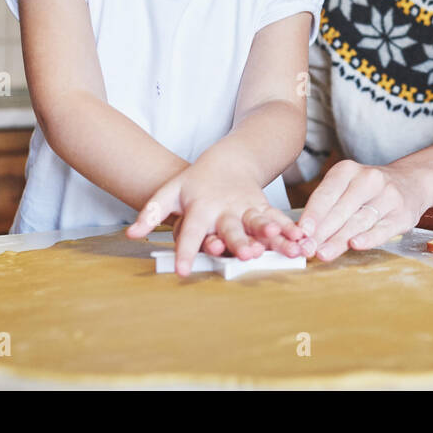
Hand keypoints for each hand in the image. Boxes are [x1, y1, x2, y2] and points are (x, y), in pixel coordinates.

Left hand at [126, 156, 313, 275]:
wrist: (229, 159)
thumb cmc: (196, 182)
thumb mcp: (170, 192)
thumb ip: (151, 212)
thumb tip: (130, 233)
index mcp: (201, 206)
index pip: (191, 231)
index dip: (186, 251)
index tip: (182, 273)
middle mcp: (226, 209)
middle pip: (232, 228)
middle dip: (240, 243)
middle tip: (247, 256)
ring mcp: (247, 208)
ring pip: (261, 223)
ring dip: (274, 236)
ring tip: (287, 248)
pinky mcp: (264, 208)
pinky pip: (279, 220)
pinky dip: (291, 231)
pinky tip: (302, 243)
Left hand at [298, 160, 431, 261]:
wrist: (412, 181)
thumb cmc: (369, 190)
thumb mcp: (346, 186)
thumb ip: (327, 208)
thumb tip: (303, 235)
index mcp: (348, 170)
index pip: (326, 194)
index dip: (312, 215)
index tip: (300, 232)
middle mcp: (369, 179)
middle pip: (340, 210)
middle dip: (321, 232)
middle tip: (307, 249)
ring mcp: (388, 195)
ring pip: (359, 220)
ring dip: (339, 239)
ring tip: (323, 253)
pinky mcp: (402, 214)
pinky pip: (383, 228)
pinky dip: (369, 238)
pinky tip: (356, 245)